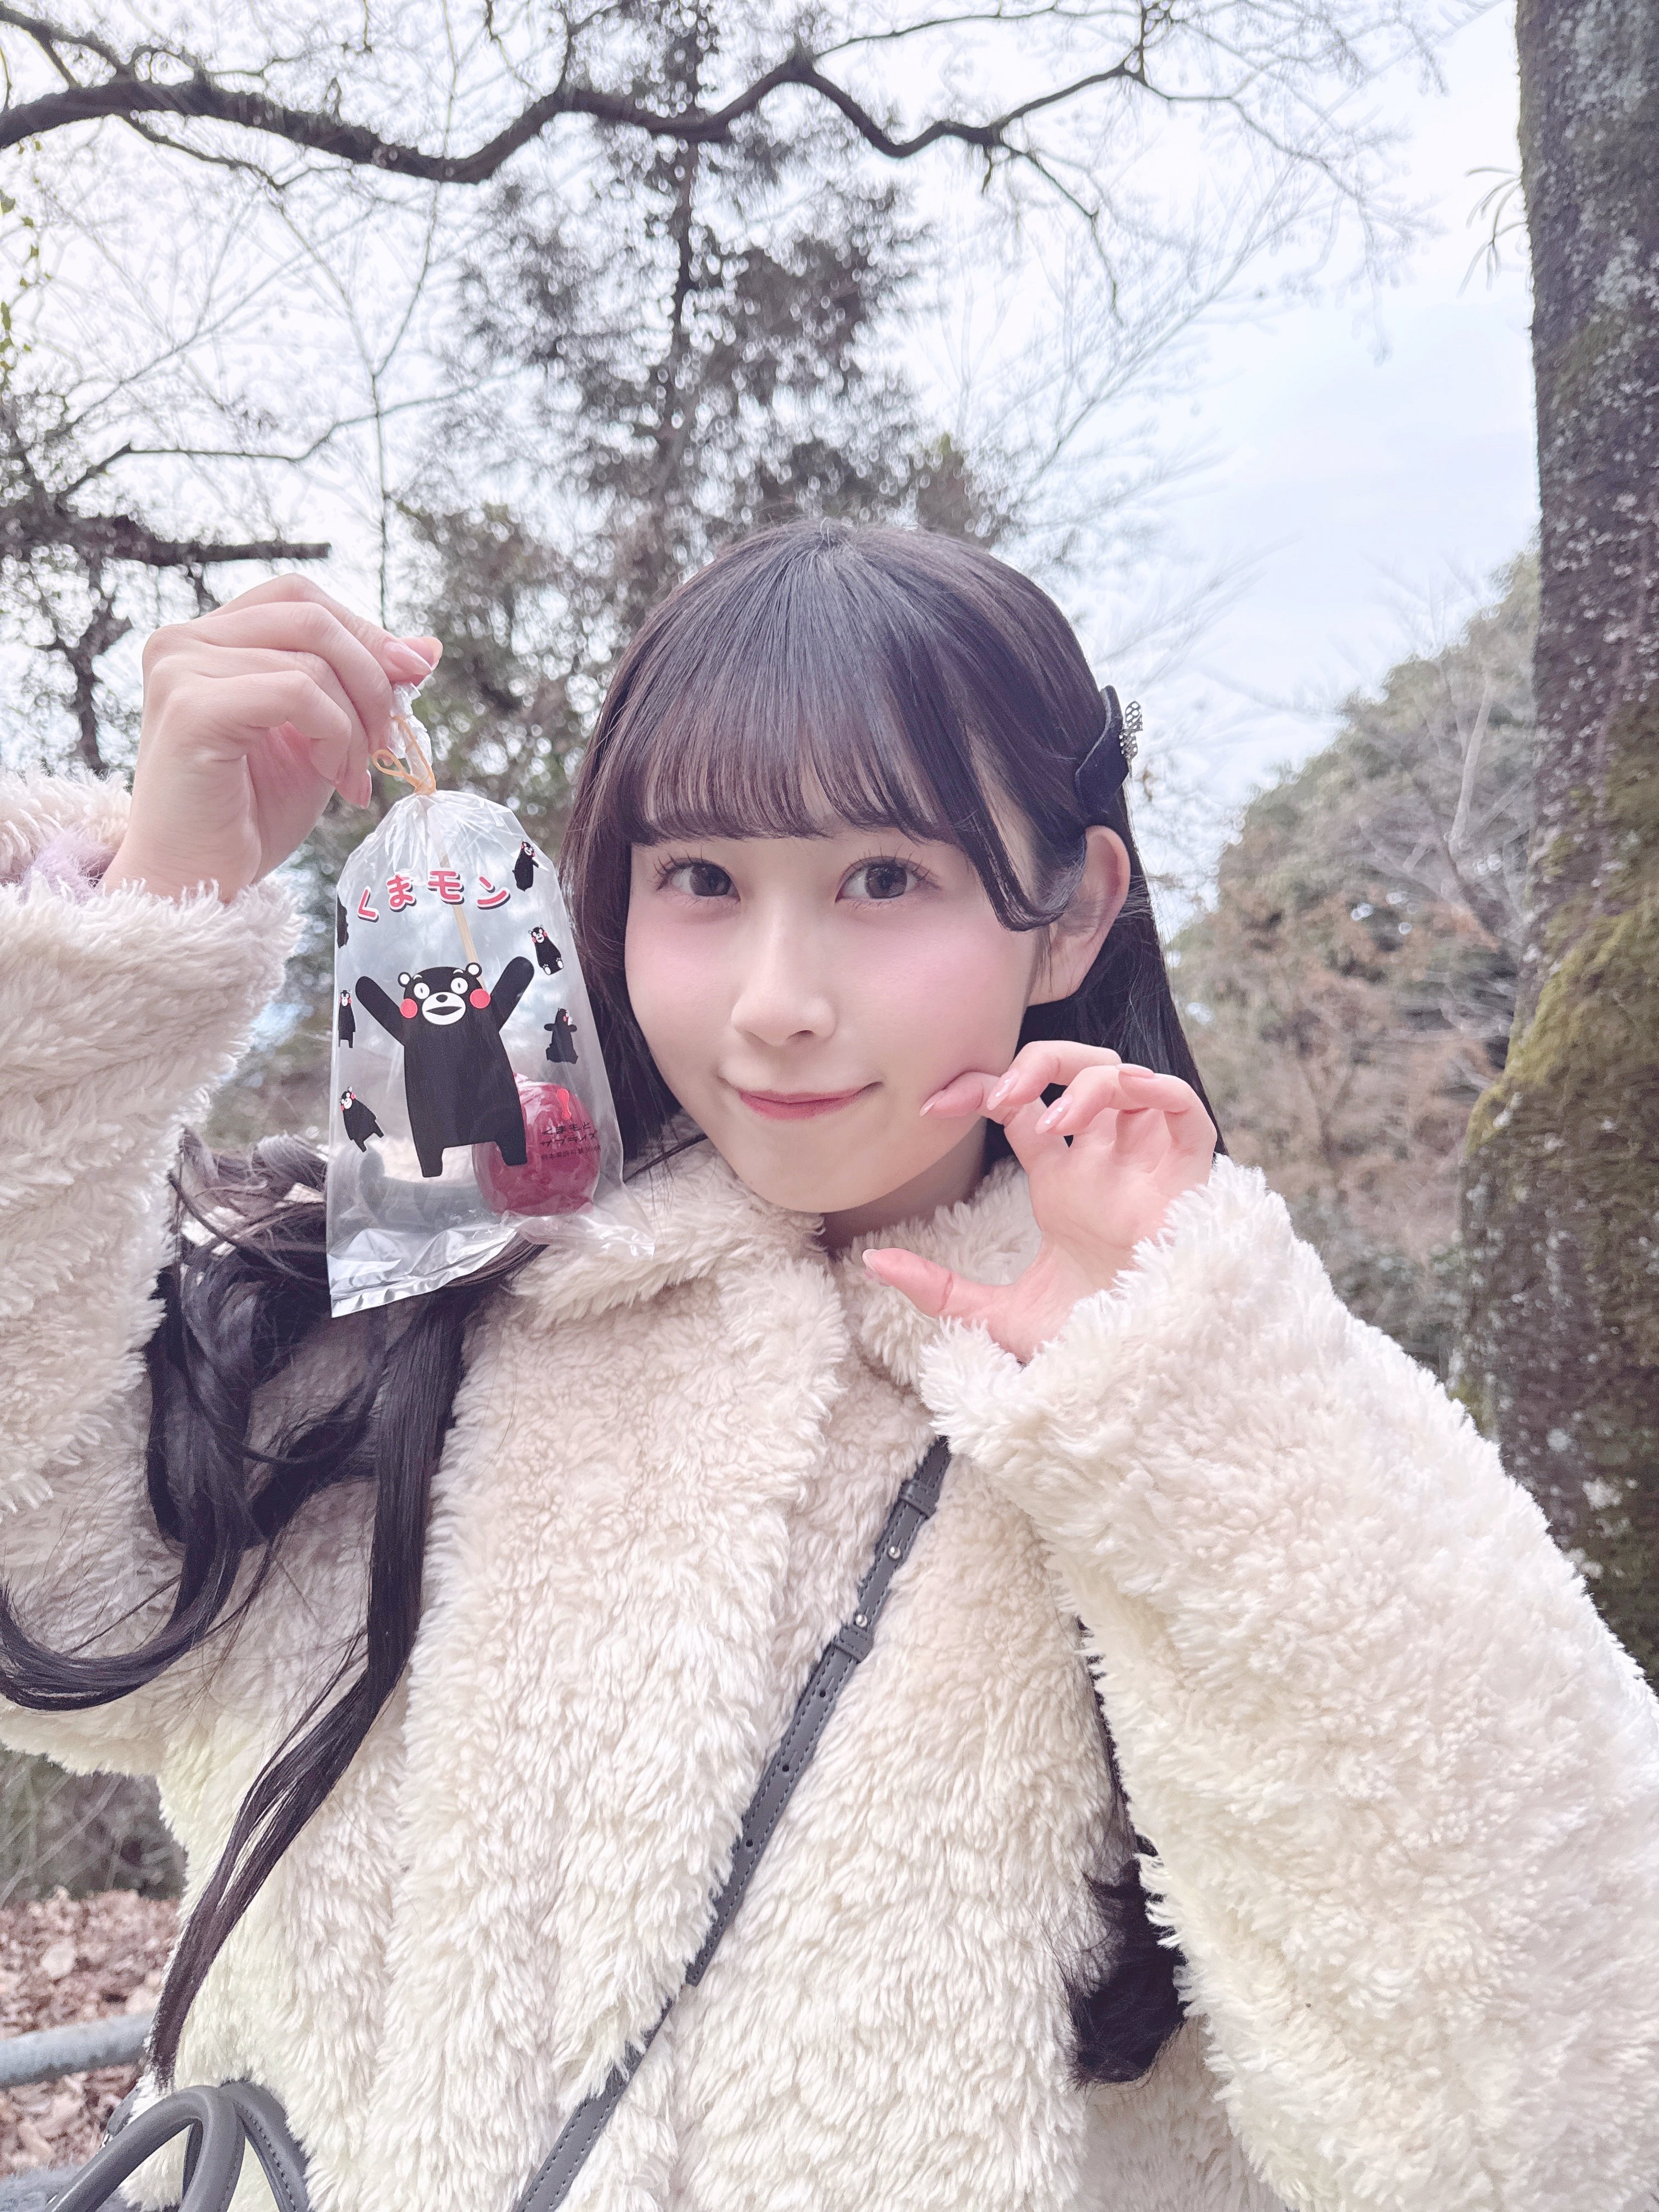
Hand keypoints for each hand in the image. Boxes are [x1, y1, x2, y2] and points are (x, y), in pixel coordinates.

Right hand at [102, 576, 442, 903]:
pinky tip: (333, 778)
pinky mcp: (191, 707)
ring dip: (356, 725)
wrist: (194, 883)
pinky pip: (297, 693)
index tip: (410, 680)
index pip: (301, 599)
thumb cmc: (248, 817)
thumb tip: (428, 647)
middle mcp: (183, 642)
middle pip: (311, 616)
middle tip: (388, 742)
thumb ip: (362, 687)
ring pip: (312, 660)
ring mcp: (180, 670)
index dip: (364, 631)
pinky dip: (334, 736)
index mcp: (207, 640)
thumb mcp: (323, 739)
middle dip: (371, 676)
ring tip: (352, 778)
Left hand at [863, 1042, 1216, 1362]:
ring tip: (1052, 1122)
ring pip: (1127, 1076)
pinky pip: (1182, 1107)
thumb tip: (872, 1261)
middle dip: (1037, 1062)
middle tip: (998, 1095)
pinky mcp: (1189, 1177)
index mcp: (1062, 1183)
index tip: (932, 1107)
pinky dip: (1151, 1089)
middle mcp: (1103, 1162)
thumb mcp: (996, 1317)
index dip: (980, 1089)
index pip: (1022, 1107)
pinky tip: (1110, 1109)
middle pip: (1078, 1070)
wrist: (1141, 1374)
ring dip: (1086, 1079)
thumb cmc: (1084, 1346)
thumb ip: (938, 1289)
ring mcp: (1145, 1165)